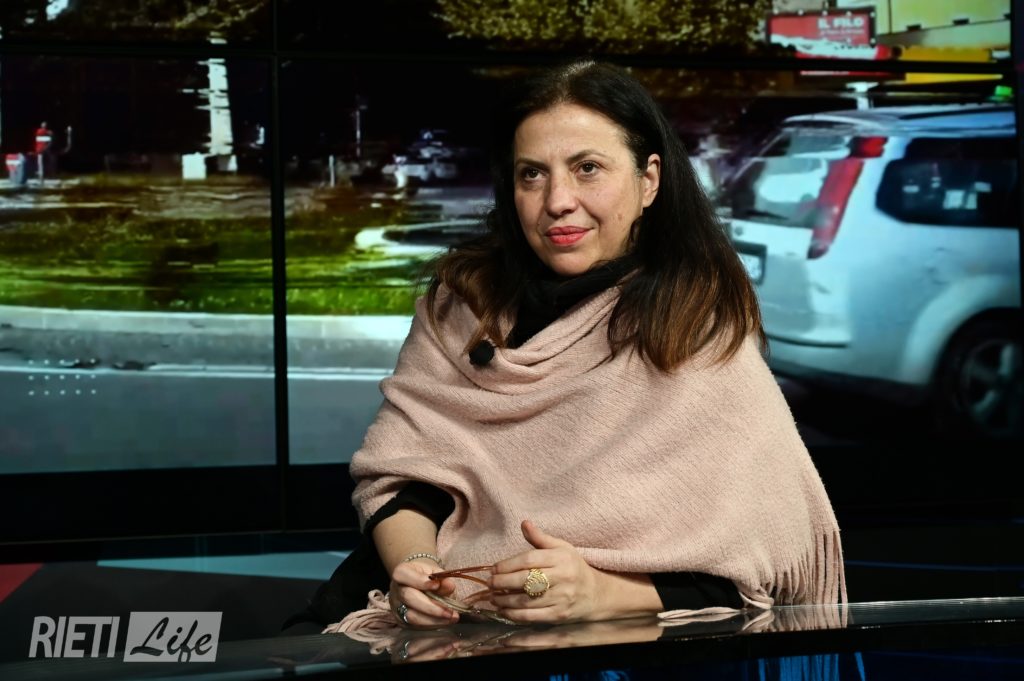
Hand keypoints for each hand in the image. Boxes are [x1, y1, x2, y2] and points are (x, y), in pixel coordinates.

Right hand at [389, 559, 459, 628]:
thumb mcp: (435, 572)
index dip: (419, 581)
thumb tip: (450, 586)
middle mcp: (395, 589)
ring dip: (433, 620)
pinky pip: (414, 626)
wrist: (417, 584)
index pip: (402, 574)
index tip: (437, 585)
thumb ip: (442, 579)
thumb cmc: (427, 576)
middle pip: (408, 597)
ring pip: (411, 616)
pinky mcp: (400, 620)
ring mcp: (396, 606)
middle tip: (450, 612)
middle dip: (431, 607)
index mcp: (401, 572)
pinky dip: (431, 625)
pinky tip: (444, 622)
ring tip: (451, 618)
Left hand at [487, 520, 604, 623]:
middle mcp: (563, 577)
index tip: (494, 568)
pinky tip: (504, 611)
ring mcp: (562, 598)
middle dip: (503, 582)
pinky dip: (515, 615)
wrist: (596, 594)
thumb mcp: (562, 548)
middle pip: (526, 580)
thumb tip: (524, 523)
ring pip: (527, 600)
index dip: (508, 564)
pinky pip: (532, 616)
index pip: (530, 560)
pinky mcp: (559, 615)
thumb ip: (540, 538)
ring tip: (493, 598)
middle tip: (489, 584)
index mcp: (561, 558)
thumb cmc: (574, 567)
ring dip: (505, 600)